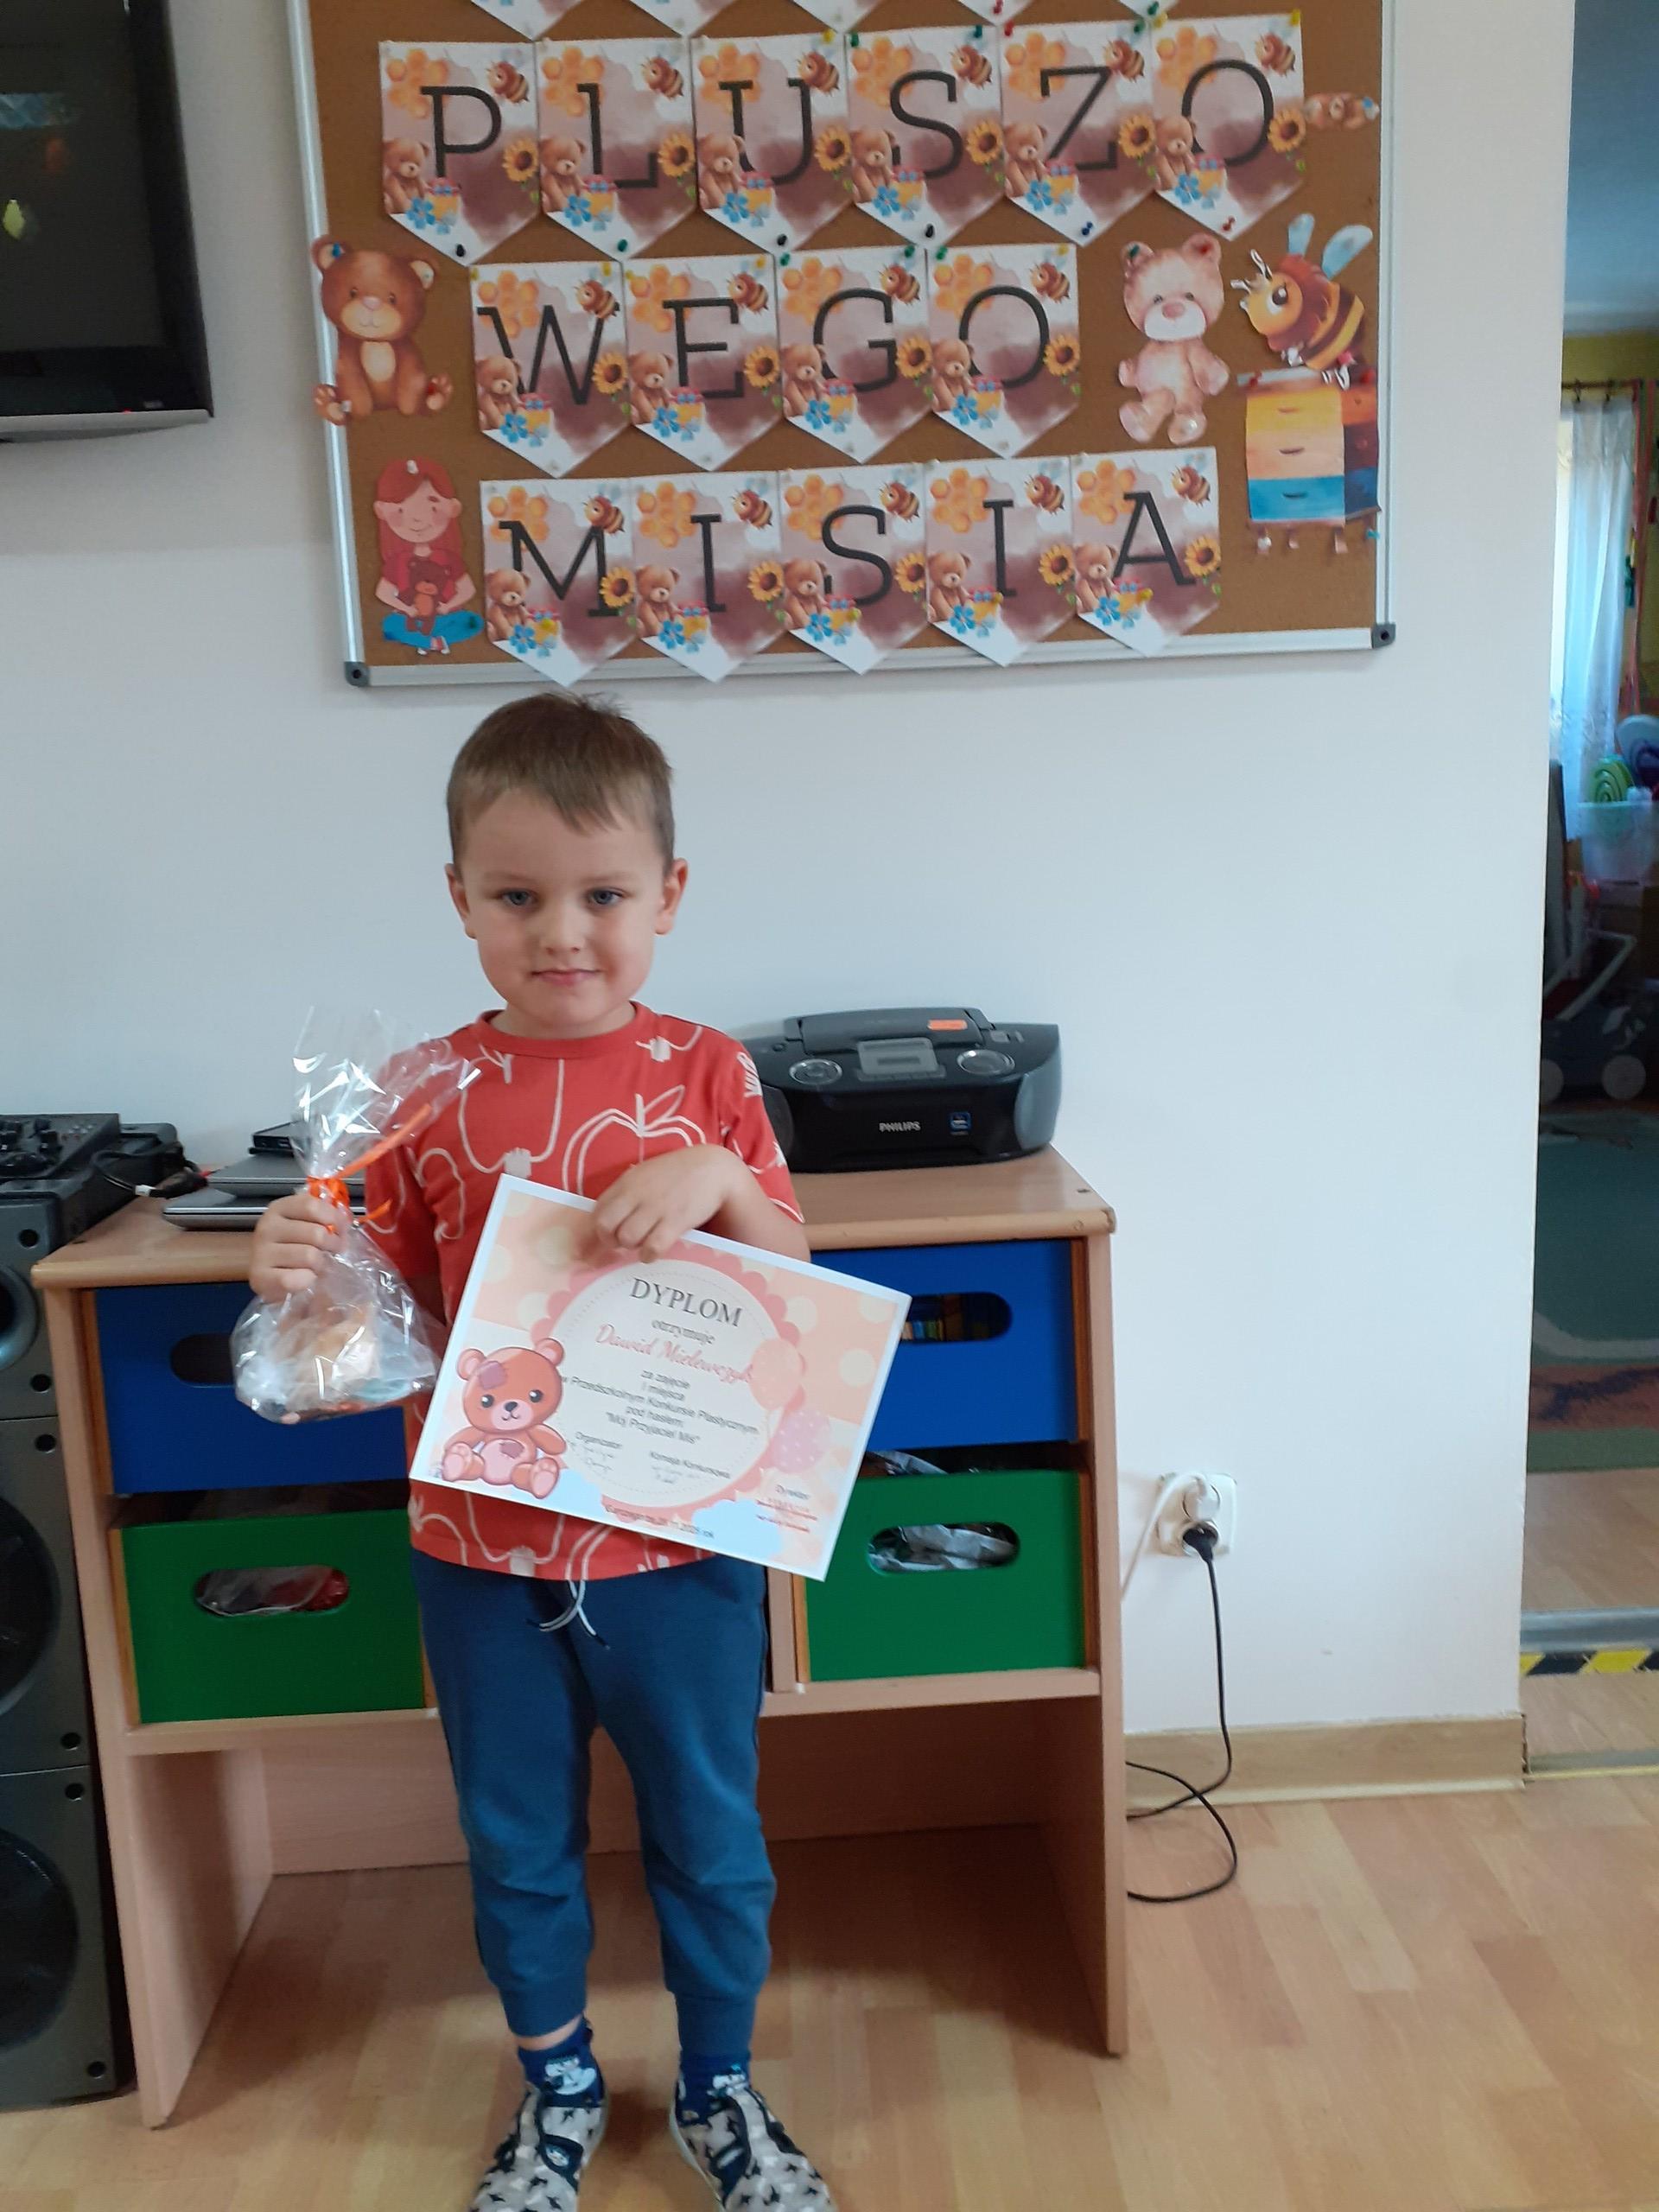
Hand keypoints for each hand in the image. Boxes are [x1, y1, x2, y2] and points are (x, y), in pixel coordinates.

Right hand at [249, 1190, 344, 1301]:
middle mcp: (267, 1227)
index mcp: (279, 1208)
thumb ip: (322, 1218)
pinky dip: (307, 1280)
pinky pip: (297, 1278)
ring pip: (310, 1256)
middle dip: (333, 1245)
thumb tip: (346, 1223)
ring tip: (318, 1266)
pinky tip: (305, 1278)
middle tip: (334, 1252)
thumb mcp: (304, 1224)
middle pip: (316, 1233)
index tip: (341, 1230)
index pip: (311, 1205)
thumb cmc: (291, 1246)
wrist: (264, 1274)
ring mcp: (261, 1252)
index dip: (334, 1218)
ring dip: (321, 1264)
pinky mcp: (261, 1277)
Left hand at [587, 1147, 742, 1262]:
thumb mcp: (644, 1175)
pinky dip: (649, 1254)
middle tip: (622, 1243)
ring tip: (642, 1244)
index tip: (607, 1237)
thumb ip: (625, 1194)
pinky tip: (653, 1252)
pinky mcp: (676, 1220)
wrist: (712, 1168)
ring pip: (627, 1238)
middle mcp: (636, 1194)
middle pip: (605, 1226)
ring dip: (632, 1247)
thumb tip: (608, 1220)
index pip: (597, 1211)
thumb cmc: (676, 1173)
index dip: (598, 1230)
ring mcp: (656, 1208)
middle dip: (610, 1240)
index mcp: (626, 1183)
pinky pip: (653, 1246)